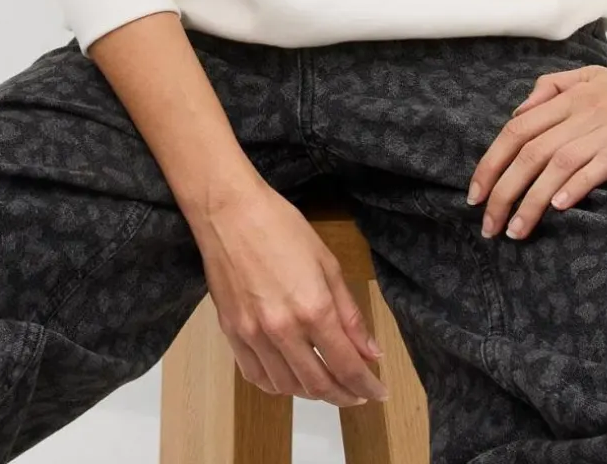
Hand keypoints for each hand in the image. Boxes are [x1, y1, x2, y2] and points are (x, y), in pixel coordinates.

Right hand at [189, 178, 389, 407]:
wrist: (228, 211)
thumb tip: (370, 351)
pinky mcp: (231, 332)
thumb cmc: (281, 226)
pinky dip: (277, 385)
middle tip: (357, 393)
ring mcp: (253, 334)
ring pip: (286, 386)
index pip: (346, 365)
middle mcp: (282, 330)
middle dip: (343, 395)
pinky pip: (255, 375)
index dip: (366, 385)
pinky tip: (289, 377)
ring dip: (311, 392)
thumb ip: (349, 313)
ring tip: (326, 383)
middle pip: (318, 384)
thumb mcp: (327, 262)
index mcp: (313, 309)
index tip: (378, 392)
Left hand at [466, 64, 606, 241]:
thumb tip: (518, 112)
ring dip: (531, 199)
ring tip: (516, 230)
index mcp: (571, 95)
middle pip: (530, 149)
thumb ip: (554, 87)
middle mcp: (585, 108)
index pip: (517, 129)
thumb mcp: (595, 79)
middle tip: (488, 225)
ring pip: (558, 162)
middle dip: (503, 189)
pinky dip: (575, 186)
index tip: (475, 196)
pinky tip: (557, 208)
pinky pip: (599, 165)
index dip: (491, 162)